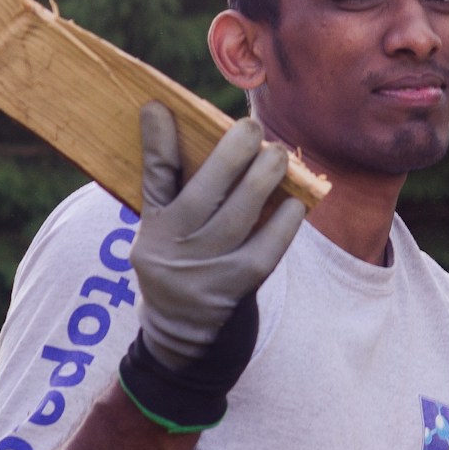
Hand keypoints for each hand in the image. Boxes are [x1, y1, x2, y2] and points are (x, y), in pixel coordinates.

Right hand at [119, 104, 304, 429]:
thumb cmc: (181, 270)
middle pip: (203, 190)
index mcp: (151, 229)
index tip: (158, 105)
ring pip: (238, 214)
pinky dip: (284, 222)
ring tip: (278, 154)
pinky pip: (267, 247)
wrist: (185, 344)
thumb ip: (172, 190)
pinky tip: (297, 201)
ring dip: (263, 178)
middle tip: (252, 128)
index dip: (157, 140)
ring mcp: (206, 270)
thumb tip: (182, 129)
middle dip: (231, 153)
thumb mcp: (161, 236)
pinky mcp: (238, 287)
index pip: (152, 177)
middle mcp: (173, 248)